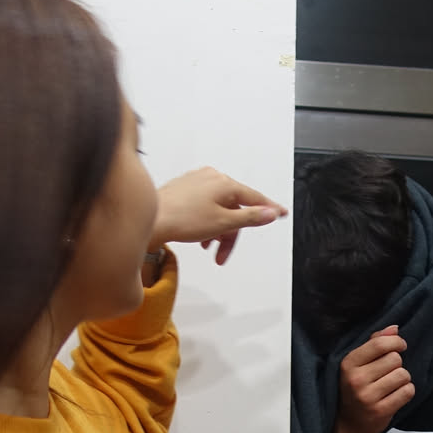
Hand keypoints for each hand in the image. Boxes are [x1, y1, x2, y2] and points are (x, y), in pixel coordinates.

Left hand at [151, 167, 282, 264]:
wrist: (150, 220)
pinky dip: (207, 223)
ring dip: (218, 230)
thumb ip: (249, 217)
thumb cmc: (180, 219)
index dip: (270, 208)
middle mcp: (211, 178)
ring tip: (208, 247)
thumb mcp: (223, 223)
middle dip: (231, 232)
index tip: (282, 212)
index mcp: (224, 183)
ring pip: (219, 209)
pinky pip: (204, 206)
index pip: (255, 198)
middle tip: (223, 253)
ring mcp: (196, 182)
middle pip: (235, 207)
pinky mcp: (184, 189)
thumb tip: (270, 212)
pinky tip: (199, 237)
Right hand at [334, 328, 412, 432]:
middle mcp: (356, 379)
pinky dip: (406, 392)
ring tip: (391, 385)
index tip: (400, 346)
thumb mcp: (356, 365)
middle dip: (397, 364)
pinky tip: (396, 395)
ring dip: (402, 379)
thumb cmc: (354, 390)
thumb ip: (373, 344)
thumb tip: (394, 328)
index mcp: (348, 364)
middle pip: (395, 359)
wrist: (347, 426)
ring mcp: (368, 397)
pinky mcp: (381, 411)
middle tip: (388, 373)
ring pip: (403, 375)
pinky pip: (407, 391)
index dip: (396, 342)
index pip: (380, 344)